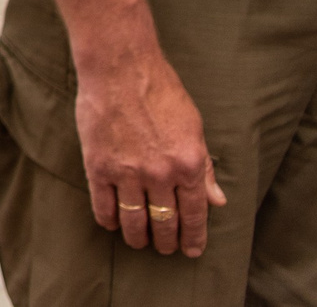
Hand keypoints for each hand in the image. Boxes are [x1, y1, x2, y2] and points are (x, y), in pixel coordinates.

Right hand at [75, 48, 224, 258]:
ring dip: (138, 238)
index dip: (194, 237)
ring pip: (134, 222)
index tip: (192, 249)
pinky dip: (110, 221)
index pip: (195, 214)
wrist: (120, 66)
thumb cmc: (160, 90)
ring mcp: (128, 172)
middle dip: (167, 242)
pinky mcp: (99, 166)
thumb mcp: (194, 126)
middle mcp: (161, 174)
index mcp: (189, 163)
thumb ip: (204, 167)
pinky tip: (113, 223)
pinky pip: (104, 207)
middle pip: (165, 223)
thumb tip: (217, 199)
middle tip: (165, 248)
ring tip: (138, 241)